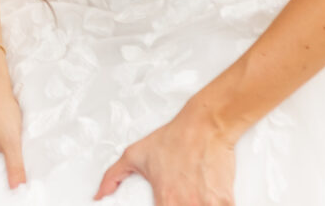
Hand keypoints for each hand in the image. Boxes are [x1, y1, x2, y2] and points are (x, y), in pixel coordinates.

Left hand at [95, 105, 237, 204]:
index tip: (162, 204)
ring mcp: (208, 205)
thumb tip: (99, 194)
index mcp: (165, 200)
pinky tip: (207, 198)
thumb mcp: (134, 155)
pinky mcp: (225, 201)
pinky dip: (215, 205)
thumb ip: (113, 177)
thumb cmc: (174, 139)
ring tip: (192, 198)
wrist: (204, 126)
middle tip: (180, 197)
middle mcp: (186, 205)